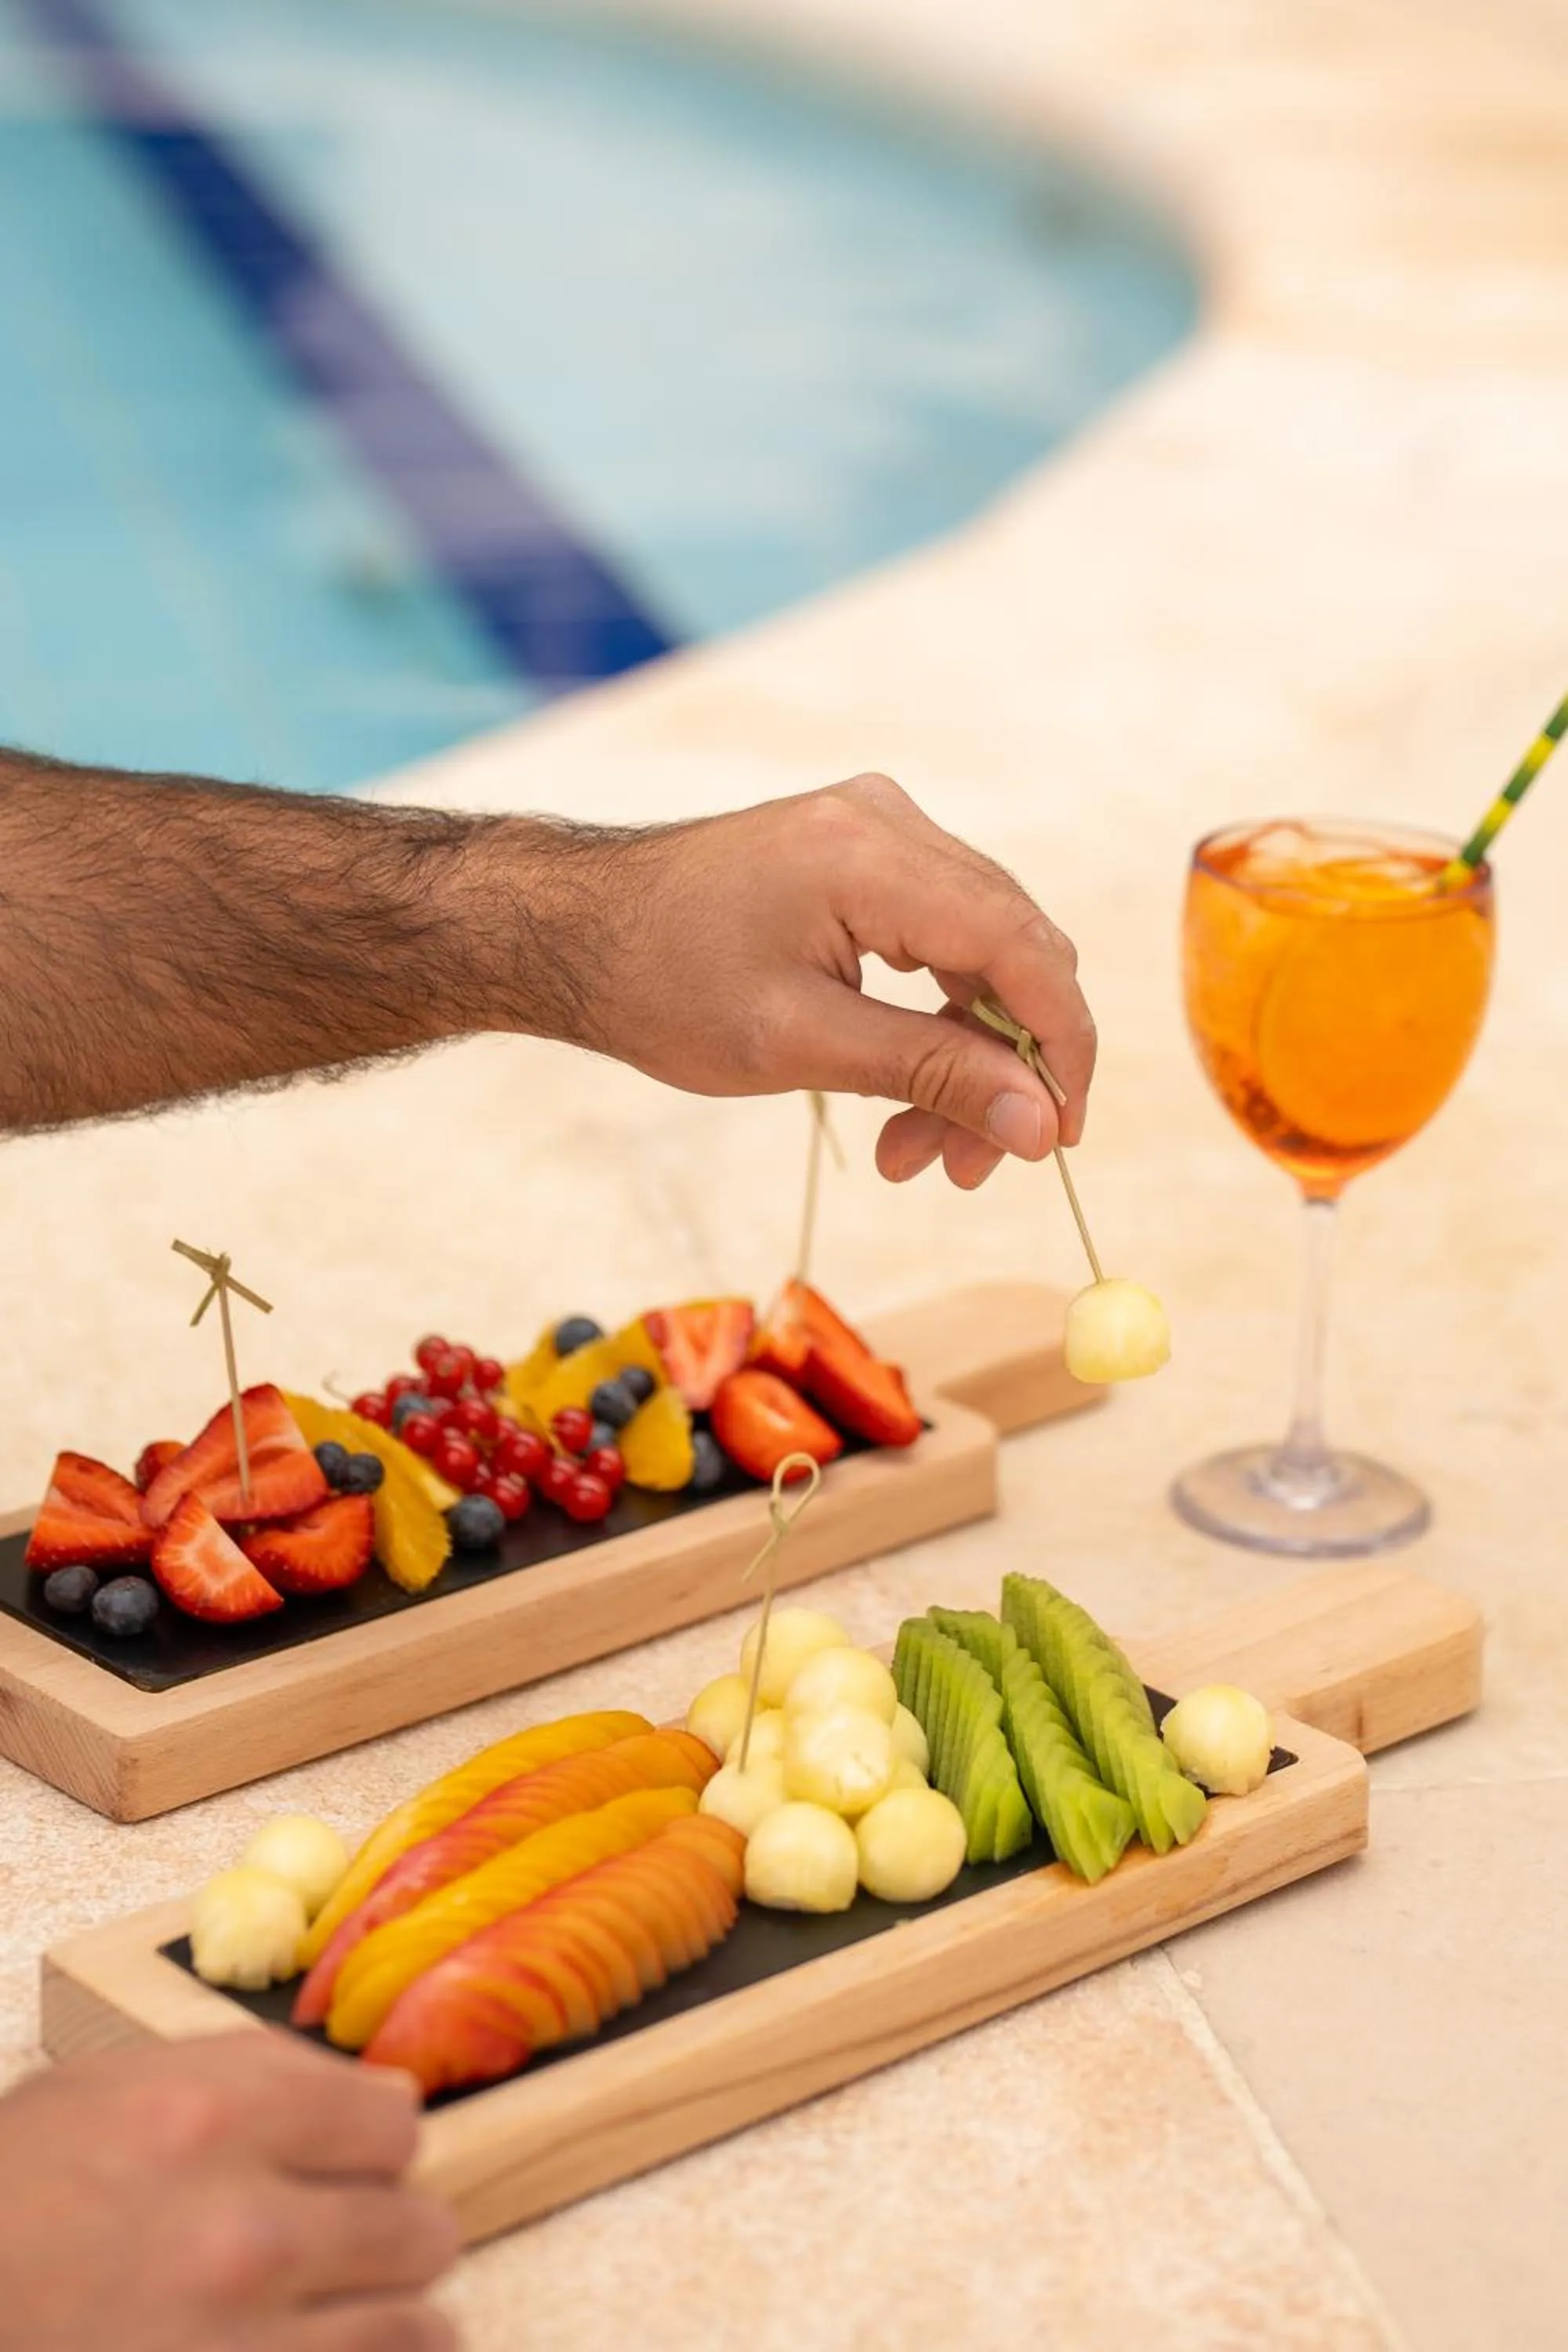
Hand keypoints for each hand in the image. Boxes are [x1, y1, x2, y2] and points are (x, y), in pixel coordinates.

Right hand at [0, 2034, 458, 2351]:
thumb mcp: (117, 2086)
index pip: (396, 2124)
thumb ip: (261, 2074)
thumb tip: (386, 2098)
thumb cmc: (15, 2192)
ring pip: (413, 2333)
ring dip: (390, 2320)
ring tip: (350, 2315)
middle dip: (392, 2233)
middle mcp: (244, 2237)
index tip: (355, 2161)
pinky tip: (318, 2350)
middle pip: (419, 2230)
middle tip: (358, 2244)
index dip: (374, 2143)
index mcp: (215, 2123)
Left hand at [560, 774, 1095, 1188]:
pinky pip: (940, 939)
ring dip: (965, 1059)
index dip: (1058, 1047)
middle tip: (966, 1169)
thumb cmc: (659, 985)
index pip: (1021, 948)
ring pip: (981, 954)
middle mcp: (889, 823)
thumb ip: (930, 1075)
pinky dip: (933, 1022)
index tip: (1058, 1137)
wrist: (570, 932)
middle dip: (1003, 1070)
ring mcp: (879, 831)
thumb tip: (1038, 1126)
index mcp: (869, 855)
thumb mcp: (798, 1045)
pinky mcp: (863, 854)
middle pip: (1012, 951)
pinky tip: (902, 1096)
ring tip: (914, 1155)